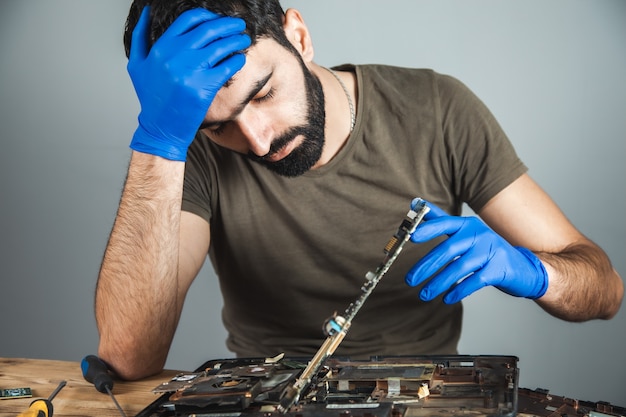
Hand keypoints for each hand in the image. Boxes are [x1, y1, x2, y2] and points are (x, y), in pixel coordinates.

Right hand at [128, 7, 250, 160]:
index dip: (208, 15)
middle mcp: (175, 56)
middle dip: (228, 25)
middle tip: (239, 25)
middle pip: (209, 29)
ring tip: (244, 39)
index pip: (189, 19)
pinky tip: (240, 58)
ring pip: (221, 46)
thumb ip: (139, 35)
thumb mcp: (137, 64)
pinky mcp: (204, 87)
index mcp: (161, 48)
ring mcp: (190, 71)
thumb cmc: (151, 98)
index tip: (218, 19)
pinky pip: (228, 67)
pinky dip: (237, 60)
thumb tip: (145, 11)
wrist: (160, 128)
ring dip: (237, 39)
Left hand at [405, 199, 548, 303]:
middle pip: (449, 248)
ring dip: (439, 282)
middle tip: (410, 280)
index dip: (429, 228)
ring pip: (460, 267)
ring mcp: (491, 251)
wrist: (523, 267)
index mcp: (467, 224)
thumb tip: (414, 203)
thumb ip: (439, 219)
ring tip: (424, 294)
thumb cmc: (486, 249)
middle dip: (426, 265)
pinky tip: (447, 298)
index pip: (445, 223)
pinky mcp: (499, 269)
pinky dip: (459, 290)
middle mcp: (479, 234)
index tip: (412, 236)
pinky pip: (475, 281)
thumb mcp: (464, 232)